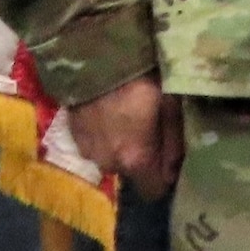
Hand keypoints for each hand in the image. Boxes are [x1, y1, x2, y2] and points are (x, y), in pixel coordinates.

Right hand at [67, 75, 183, 198]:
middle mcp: (108, 163)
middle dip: (143, 157)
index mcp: (135, 159)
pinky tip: (109, 114)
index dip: (165, 178)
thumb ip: (174, 141)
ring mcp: (87, 152)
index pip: (153, 191)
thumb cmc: (140, 80)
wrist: (92, 59)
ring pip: (113, 159)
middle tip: (152, 129)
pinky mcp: (73, 137)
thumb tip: (177, 168)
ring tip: (128, 118)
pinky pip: (95, 146)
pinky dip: (104, 136)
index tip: (171, 161)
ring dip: (121, 146)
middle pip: (133, 173)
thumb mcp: (170, 106)